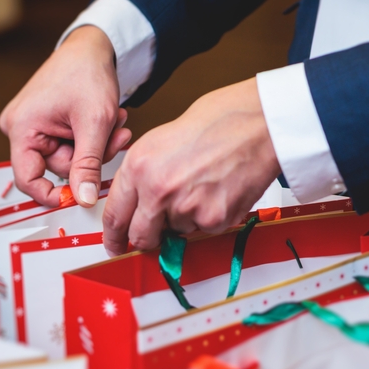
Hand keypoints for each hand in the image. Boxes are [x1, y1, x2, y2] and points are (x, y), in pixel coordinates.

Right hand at [0, 26, 131, 207]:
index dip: (52, 195)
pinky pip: (69, 143)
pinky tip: (106, 119)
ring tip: (114, 121)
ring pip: (68, 156)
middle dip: (91, 156)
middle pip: (56, 166)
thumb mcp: (94, 124)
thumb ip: (88, 166)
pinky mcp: (45, 122)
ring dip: (96, 144)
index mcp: (22, 127)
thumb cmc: (87, 73)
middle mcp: (19, 127)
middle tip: (117, 137)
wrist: (92, 47)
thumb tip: (84, 199)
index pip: (27, 179)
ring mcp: (32, 124)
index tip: (79, 199)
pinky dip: (91, 136)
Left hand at [103, 78, 280, 254]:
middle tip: (158, 233)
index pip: (114, 216)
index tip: (115, 244)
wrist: (255, 123)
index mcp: (138, 166)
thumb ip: (143, 175)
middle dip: (148, 239)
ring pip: (177, 233)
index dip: (113, 236)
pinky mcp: (213, 219)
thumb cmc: (217, 123)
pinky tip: (220, 191)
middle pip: (141, 237)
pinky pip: (205, 230)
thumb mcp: (161, 140)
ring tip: (204, 187)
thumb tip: (137, 205)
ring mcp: (185, 207)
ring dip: (186, 220)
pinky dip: (211, 218)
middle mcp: (157, 189)